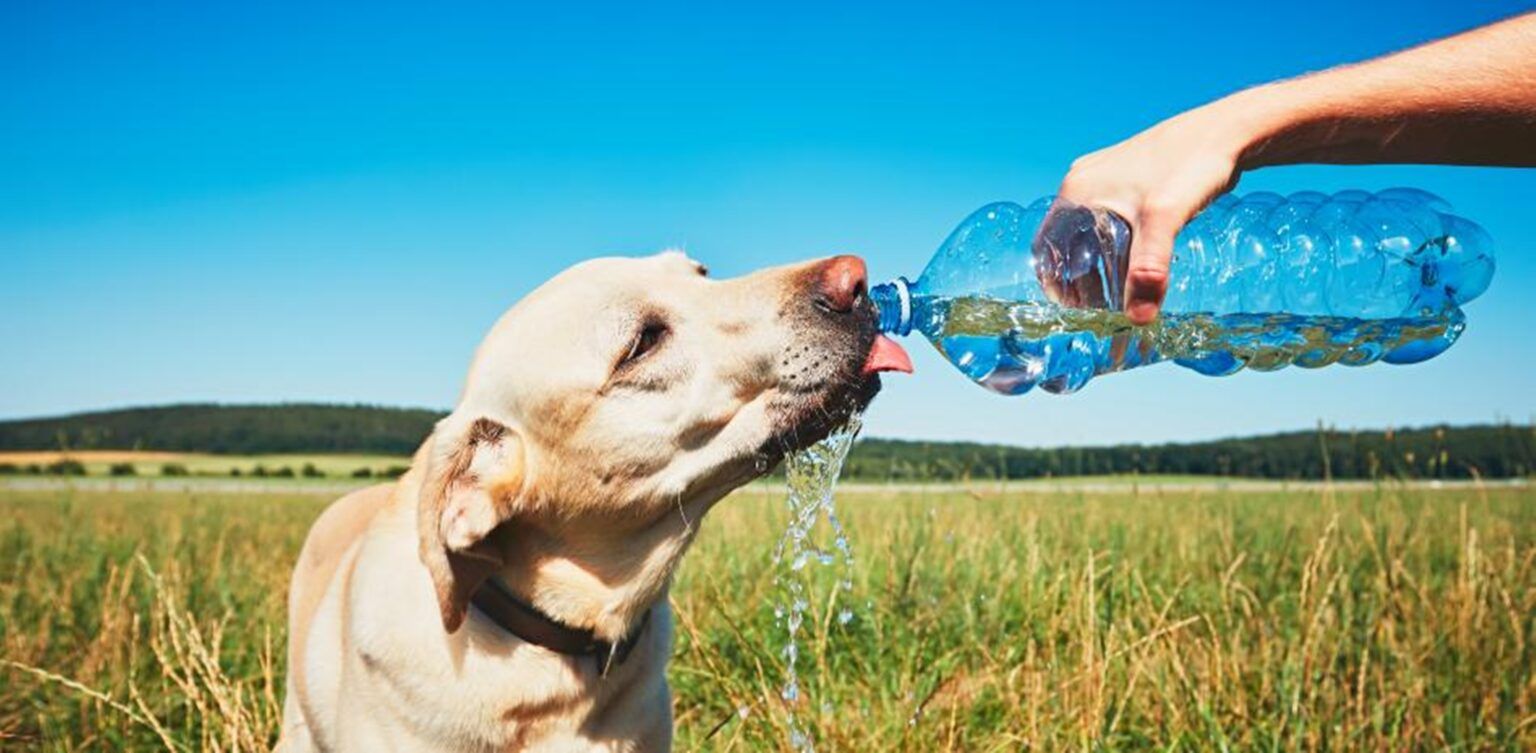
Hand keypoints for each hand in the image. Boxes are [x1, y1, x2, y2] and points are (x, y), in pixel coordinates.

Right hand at [1054, 103, 1248, 324]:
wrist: (1227, 130)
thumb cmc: (1191, 165)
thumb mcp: (1165, 220)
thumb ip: (1149, 269)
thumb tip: (1138, 319)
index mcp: (1077, 191)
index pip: (1047, 247)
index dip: (1056, 282)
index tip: (1075, 311)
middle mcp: (1084, 182)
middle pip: (1067, 242)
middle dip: (1080, 278)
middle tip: (1101, 308)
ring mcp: (1105, 178)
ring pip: (1089, 232)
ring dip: (1099, 263)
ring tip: (1120, 291)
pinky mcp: (1128, 178)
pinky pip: (1109, 220)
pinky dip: (1116, 246)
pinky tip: (1138, 260)